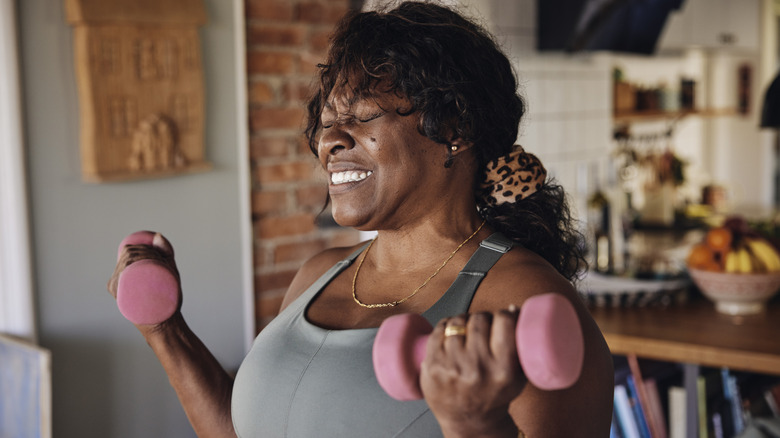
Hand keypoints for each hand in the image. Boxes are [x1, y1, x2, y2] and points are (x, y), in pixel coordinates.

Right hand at [107, 231, 181, 325]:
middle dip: (146, 252)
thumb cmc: (166, 299)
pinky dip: (128, 270)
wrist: (165, 324)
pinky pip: (119, 282)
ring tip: (159, 265)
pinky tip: (135, 266)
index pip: (129, 251)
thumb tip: (157, 235)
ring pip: (126, 265)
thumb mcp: (167, 272)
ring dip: (142, 258)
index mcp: (124, 273)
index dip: (144, 247)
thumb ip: (165, 254)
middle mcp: (116, 281)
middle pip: (128, 256)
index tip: (159, 254)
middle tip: (162, 260)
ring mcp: (117, 289)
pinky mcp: (120, 299)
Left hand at [420, 309, 524, 436]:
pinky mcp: (433, 365)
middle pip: (479, 320)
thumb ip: (520, 345)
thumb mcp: (517, 377)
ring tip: (466, 329)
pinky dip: (445, 325)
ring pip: (457, 322)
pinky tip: (450, 331)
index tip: (502, 318)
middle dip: (482, 318)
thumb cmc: (494, 395)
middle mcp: (478, 367)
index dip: (503, 315)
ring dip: (462, 321)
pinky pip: (438, 330)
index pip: (504, 322)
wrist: (468, 420)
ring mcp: (453, 366)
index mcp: (504, 370)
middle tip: (483, 326)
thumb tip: (513, 308)